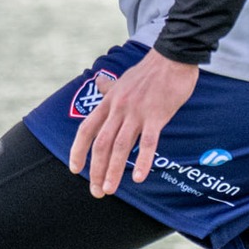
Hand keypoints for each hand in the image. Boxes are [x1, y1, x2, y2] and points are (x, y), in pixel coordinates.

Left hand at [69, 49, 199, 197]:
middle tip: (96, 191)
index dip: (78, 151)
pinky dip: (143, 161)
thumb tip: (99, 83)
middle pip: (101, 144)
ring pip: (120, 146)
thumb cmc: (150, 70)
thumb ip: (110, 88)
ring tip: (109, 189)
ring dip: (113, 170)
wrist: (173, 57)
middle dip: (96, 170)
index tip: (75, 169)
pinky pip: (148, 142)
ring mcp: (137, 112)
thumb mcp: (123, 78)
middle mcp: (119, 109)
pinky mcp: (157, 115)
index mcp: (109, 102)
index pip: (86, 130)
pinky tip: (139, 177)